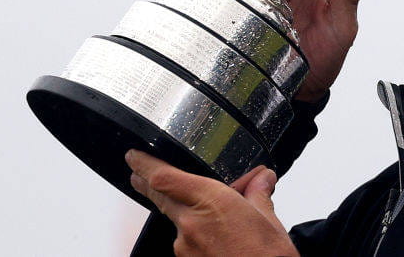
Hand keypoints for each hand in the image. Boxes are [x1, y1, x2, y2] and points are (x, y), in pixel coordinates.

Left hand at [126, 149, 297, 256]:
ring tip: (216, 215)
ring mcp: (186, 247)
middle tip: (138, 175)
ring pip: (178, 220)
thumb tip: (261, 180)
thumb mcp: (268, 220)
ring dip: (187, 213)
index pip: (165, 178)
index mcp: (210, 202)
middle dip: (146, 184)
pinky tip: (216, 234)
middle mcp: (191, 225)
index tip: (135, 156)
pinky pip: (187, 240)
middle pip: (161, 198)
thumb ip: (258, 195)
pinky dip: (197, 232)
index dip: (145, 165)